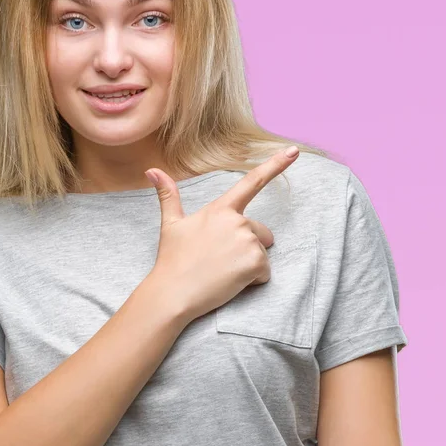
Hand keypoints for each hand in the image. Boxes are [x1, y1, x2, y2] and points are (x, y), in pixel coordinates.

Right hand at [144, 146, 299, 321]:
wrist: (173, 293)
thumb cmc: (172, 259)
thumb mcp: (171, 224)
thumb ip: (168, 195)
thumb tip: (151, 170)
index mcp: (220, 209)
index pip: (252, 182)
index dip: (275, 165)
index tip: (294, 151)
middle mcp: (237, 221)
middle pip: (260, 232)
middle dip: (247, 246)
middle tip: (219, 259)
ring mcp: (247, 242)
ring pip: (262, 253)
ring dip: (248, 264)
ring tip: (222, 270)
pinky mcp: (255, 263)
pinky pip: (265, 271)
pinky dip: (252, 280)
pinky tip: (230, 281)